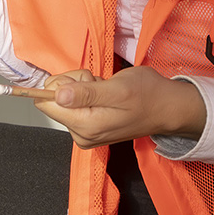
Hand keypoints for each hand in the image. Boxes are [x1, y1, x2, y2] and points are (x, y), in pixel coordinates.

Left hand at [35, 67, 207, 148]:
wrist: (167, 107)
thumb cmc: (147, 95)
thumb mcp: (117, 89)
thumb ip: (86, 94)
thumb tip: (56, 95)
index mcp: (85, 126)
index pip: (46, 103)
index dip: (62, 84)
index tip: (85, 80)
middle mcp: (80, 134)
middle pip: (54, 100)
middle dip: (75, 84)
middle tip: (99, 83)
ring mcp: (85, 133)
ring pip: (65, 100)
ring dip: (84, 87)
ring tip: (107, 90)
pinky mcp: (90, 128)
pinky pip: (76, 104)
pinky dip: (90, 94)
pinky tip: (107, 96)